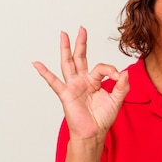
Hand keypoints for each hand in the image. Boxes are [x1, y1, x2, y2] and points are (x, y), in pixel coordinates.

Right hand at [33, 26, 129, 141]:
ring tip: (63, 35)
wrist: (93, 133)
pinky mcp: (65, 94)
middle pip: (81, 57)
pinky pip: (53, 82)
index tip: (118, 78)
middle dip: (81, 43)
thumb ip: (122, 86)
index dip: (111, 70)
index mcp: (95, 81)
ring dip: (65, 49)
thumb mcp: (117, 100)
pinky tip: (37, 64)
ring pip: (68, 63)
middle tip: (81, 29)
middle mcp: (83, 80)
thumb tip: (125, 72)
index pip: (102, 67)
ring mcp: (73, 86)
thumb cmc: (103, 118)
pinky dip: (45, 72)